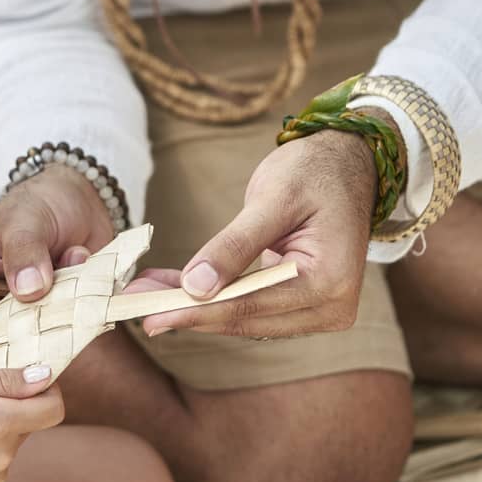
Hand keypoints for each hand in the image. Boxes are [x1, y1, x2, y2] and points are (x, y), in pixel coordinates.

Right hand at [0, 166, 112, 336]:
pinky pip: (66, 327)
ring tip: (72, 260)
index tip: (21, 336)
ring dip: (61, 309)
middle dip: (32, 326)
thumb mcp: (25, 219)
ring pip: (35, 336)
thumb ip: (23, 251)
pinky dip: (82, 306)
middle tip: (57, 303)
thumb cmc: (36, 203)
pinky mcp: (51, 314)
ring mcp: (19, 311)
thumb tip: (29, 290)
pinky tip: (88, 264)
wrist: (77, 200)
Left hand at [132, 128, 378, 339]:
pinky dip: (214, 298)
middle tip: (133, 304)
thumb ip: (234, 244)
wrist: (348, 163)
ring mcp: (320, 310)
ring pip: (243, 318)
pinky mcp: (304, 304)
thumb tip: (195, 286)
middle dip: (186, 311)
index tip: (148, 314)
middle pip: (244, 319)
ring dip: (194, 307)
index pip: (249, 305)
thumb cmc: (315, 171)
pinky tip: (174, 288)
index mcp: (330, 282)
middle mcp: (331, 307)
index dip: (194, 311)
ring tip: (145, 292)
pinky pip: (252, 307)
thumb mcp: (272, 198)